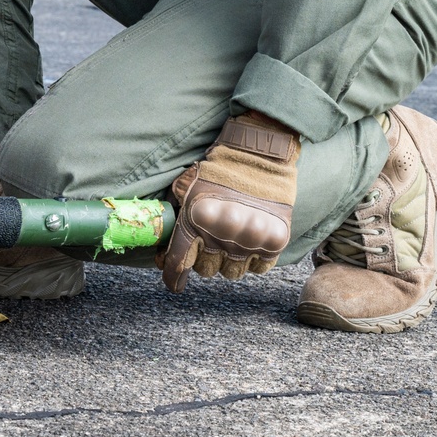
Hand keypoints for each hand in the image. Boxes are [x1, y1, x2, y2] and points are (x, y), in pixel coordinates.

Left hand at [158, 111, 300, 292]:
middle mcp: (222, 233)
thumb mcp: (186, 187)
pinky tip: (249, 242)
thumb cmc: (218, 169)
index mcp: (196, 219)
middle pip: (206, 270)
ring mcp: (250, 239)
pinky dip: (252, 260)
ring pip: (231, 273)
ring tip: (230, 240)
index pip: (179, 262)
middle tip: (209, 243)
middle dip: (203, 260)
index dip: (173, 276)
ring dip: (228, 260)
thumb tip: (163, 250)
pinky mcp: (274, 241)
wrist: (259, 154)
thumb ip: (175, 217)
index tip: (174, 281)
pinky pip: (258, 268)